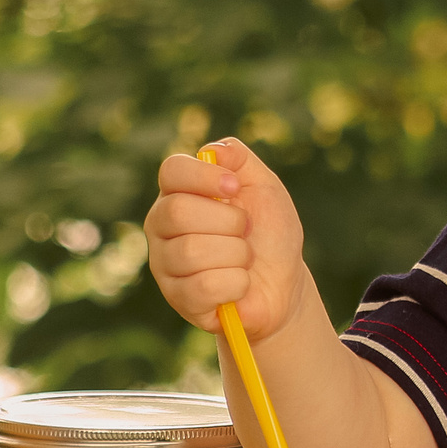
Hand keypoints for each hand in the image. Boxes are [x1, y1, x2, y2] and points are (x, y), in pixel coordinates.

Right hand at [143, 139, 313, 340]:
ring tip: (244, 260)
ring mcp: (165, 262)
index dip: (204, 176)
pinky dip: (236, 283)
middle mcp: (162, 225)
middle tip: (246, 232)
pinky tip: (240, 284)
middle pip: (178, 211)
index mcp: (179, 192)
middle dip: (229, 222)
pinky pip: (205, 285)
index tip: (235, 188)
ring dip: (237, 255)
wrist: (285, 285)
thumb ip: (239, 160)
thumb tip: (212, 150)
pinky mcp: (178, 297)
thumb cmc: (270, 235)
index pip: (171, 170)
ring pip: (192, 251)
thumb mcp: (265, 188)